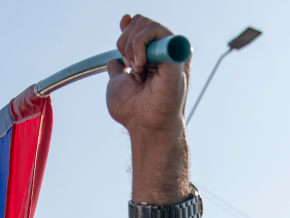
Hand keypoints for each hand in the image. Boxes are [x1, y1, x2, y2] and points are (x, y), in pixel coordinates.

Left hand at [106, 15, 187, 141]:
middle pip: (140, 21)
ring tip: (136, 68)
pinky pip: (154, 30)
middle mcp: (162, 51)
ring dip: (132, 45)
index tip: (120, 43)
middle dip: (125, 42)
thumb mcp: (117, 84)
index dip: (127, 29)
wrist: (145, 124)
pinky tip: (141, 66)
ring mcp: (170, 51)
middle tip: (129, 66)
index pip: (139, 27)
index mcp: (151, 57)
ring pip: (146, 23)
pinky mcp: (175, 51)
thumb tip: (114, 59)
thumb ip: (118, 67)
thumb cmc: (133, 111)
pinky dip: (139, 45)